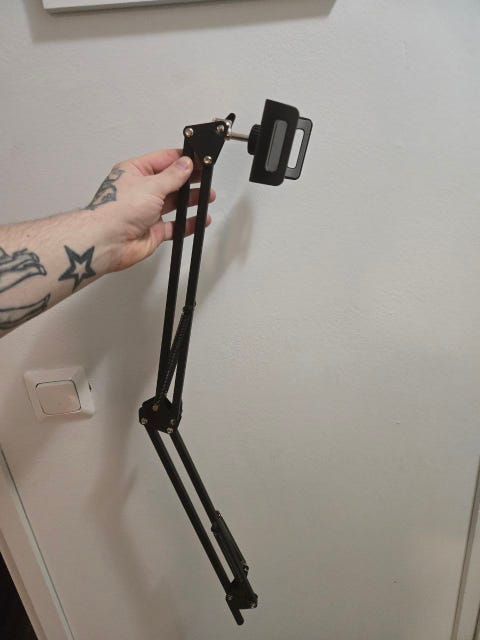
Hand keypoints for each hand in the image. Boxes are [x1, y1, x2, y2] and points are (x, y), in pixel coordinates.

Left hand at [88, 148, 214, 271]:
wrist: (107, 242)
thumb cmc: (116, 211)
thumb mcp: (151, 185)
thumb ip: (173, 175)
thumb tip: (186, 164)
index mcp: (135, 172)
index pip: (163, 160)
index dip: (182, 159)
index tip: (198, 159)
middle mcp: (141, 190)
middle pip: (170, 181)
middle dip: (189, 180)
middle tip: (206, 178)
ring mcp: (147, 211)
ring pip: (174, 203)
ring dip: (191, 200)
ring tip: (207, 196)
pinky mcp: (152, 230)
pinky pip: (175, 226)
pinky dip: (188, 224)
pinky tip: (199, 219)